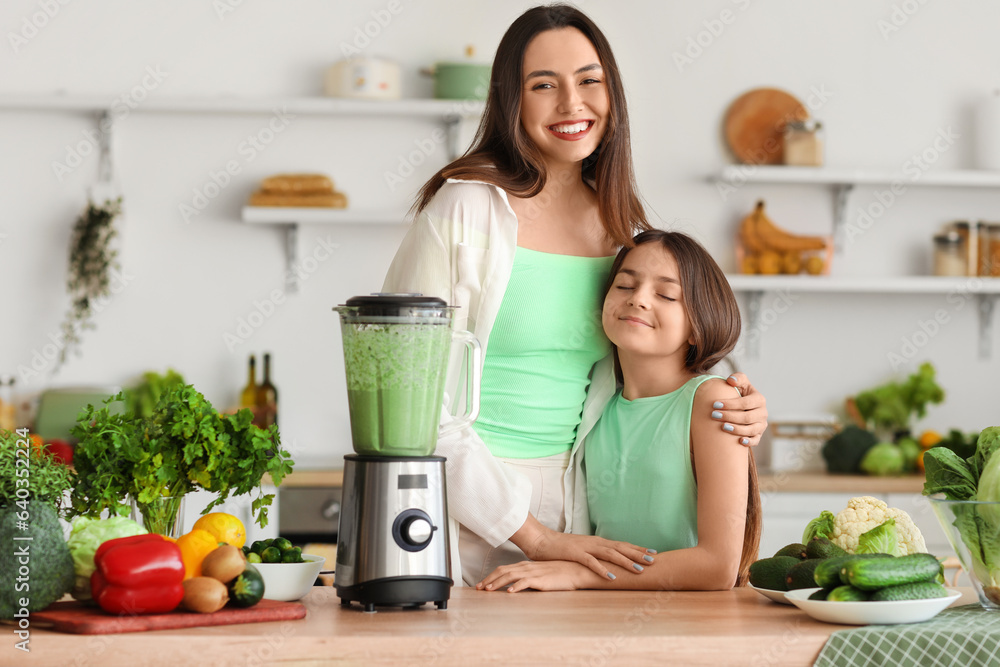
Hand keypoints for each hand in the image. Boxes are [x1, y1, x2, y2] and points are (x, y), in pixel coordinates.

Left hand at [477, 560, 592, 592]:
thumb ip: (528, 578)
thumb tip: (516, 585)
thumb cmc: (559, 573)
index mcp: (526, 566)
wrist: (576, 570)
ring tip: (488, 590)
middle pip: (503, 571)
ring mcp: (534, 572)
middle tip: (478, 588)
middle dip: (489, 580)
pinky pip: (526, 582)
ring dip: (498, 583)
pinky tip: (509, 592)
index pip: (504, 569)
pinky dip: (516, 586)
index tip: (482, 583)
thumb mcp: (540, 574)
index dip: (491, 576)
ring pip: (511, 576)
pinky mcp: (541, 579)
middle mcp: (527, 567)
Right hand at [512, 519, 652, 579]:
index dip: (638, 548)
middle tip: (654, 560)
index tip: (653, 552)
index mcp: (597, 542)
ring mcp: (585, 547)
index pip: (622, 545)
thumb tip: (608, 562)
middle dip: (638, 554)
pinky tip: (611, 576)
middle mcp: (595, 542)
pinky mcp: (575, 553)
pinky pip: (591, 562)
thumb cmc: (561, 548)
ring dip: (625, 561)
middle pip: (620, 548)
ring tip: (639, 569)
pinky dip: (602, 569)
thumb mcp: (582, 550)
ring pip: (610, 554)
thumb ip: (595, 555)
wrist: (541, 541)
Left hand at [709, 373, 768, 446]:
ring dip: (737, 429)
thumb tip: (731, 380)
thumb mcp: (741, 383)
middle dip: (730, 416)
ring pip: (751, 430)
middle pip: (747, 417)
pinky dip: (749, 441)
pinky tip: (739, 441)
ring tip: (723, 427)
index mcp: (759, 399)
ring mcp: (761, 425)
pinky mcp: (758, 434)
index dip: (730, 404)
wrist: (745, 406)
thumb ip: (738, 378)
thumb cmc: (741, 393)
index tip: (715, 404)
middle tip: (714, 415)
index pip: (745, 403)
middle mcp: (763, 413)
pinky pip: (756, 440)